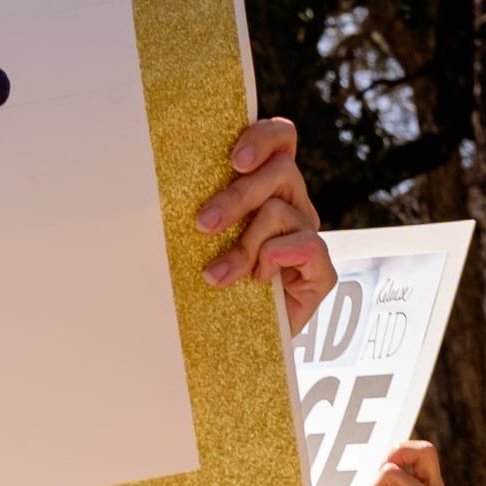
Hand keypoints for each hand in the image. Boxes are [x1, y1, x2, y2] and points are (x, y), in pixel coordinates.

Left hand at [196, 118, 335, 335]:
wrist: (228, 348)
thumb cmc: (210, 290)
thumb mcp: (199, 243)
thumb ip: (203, 211)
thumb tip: (165, 187)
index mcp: (268, 189)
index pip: (281, 139)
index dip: (262, 137)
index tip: (233, 159)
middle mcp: (293, 207)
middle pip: (280, 171)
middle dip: (237, 197)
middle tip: (203, 224)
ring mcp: (307, 237)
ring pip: (280, 212)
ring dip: (243, 244)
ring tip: (216, 276)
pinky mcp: (321, 272)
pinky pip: (307, 245)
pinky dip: (275, 259)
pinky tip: (257, 280)